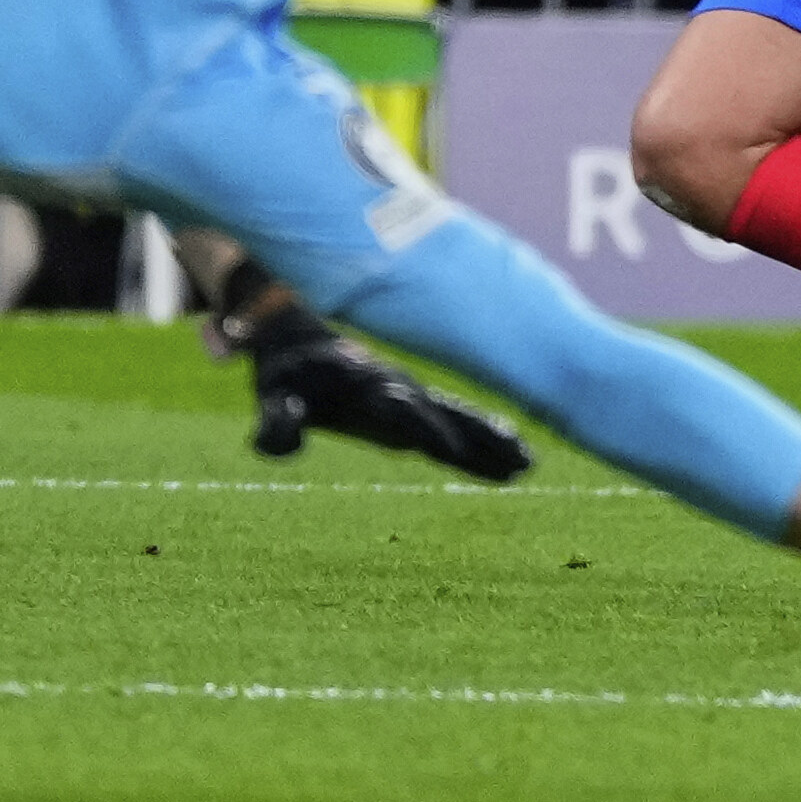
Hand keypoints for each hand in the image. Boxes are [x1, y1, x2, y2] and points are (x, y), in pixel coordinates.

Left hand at [220, 298, 531, 479]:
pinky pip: (460, 418)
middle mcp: (399, 390)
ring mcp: (413, 395)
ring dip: (492, 439)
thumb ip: (276, 422)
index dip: (420, 426)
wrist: (301, 338)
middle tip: (515, 463)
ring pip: (461, 418)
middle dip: (475, 439)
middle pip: (444, 417)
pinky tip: (518, 454)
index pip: (399, 411)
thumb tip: (274, 446)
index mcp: (366, 389)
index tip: (447, 448)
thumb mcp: (272, 397)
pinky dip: (488, 433)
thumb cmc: (286, 375)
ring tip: (528, 463)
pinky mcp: (419, 402)